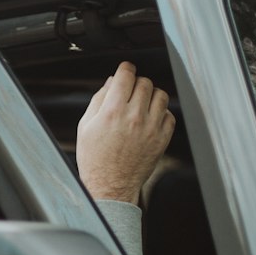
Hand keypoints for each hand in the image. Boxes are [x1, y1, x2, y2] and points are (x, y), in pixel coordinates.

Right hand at [76, 61, 174, 203]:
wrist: (110, 186)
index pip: (126, 75)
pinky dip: (161, 113)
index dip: (125, 69)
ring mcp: (151, 128)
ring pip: (161, 95)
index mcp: (112, 112)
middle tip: (130, 92)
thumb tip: (111, 82)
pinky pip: (169, 115)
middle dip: (136, 83)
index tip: (126, 70)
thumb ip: (99, 100)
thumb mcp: (86, 127)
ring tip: (141, 105)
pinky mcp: (162, 139)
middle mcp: (134, 117)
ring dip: (151, 96)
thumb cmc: (94, 159)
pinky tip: (149, 120)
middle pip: (144, 82)